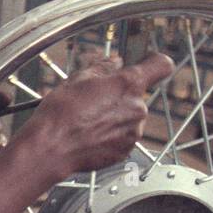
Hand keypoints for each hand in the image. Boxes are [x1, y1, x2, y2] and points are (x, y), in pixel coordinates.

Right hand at [24, 51, 174, 175]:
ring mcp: (133, 132)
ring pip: (129, 117)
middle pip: (137, 95)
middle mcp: (137, 108)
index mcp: (128, 84)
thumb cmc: (61, 113)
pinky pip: (122, 137)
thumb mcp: (78, 78)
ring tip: (88, 120)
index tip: (144, 62)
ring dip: (114, 116)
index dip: (153, 61)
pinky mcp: (125, 151)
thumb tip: (114, 62)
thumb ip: (103, 67)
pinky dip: (109, 134)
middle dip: (119, 95)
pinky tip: (89, 134)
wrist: (51, 148)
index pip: (162, 65)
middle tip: (94, 99)